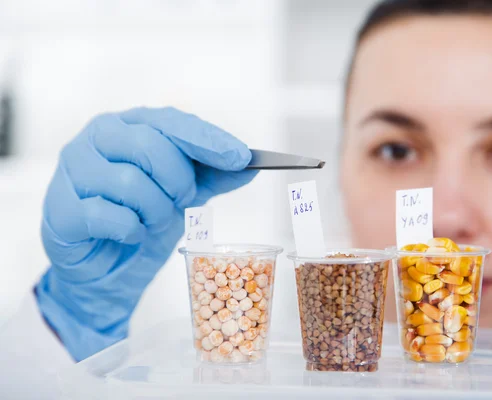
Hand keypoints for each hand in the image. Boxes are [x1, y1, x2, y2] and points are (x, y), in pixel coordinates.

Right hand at [35, 107, 257, 359]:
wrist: (105, 265)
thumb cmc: (141, 216)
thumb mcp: (184, 193)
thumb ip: (214, 175)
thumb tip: (250, 165)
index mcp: (129, 124)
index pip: (171, 121)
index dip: (208, 140)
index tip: (241, 158)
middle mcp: (98, 137)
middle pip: (149, 146)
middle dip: (178, 181)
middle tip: (183, 200)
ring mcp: (73, 170)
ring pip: (130, 182)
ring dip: (155, 210)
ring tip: (153, 220)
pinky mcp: (60, 209)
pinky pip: (107, 216)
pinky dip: (131, 230)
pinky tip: (130, 233)